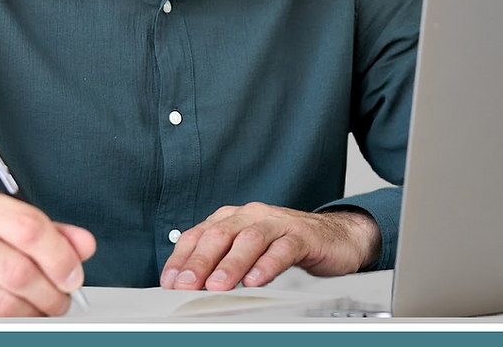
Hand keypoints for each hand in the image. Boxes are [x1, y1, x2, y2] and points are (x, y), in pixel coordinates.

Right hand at [0, 181, 95, 316]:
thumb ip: (42, 229)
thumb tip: (83, 244)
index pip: (27, 226)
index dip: (59, 255)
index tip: (73, 273)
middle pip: (18, 270)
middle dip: (50, 292)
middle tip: (60, 299)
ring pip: (3, 303)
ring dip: (32, 314)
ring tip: (38, 309)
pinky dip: (6, 326)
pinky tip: (10, 317)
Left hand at [160, 203, 380, 291]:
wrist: (333, 236)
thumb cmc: (283, 244)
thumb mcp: (248, 251)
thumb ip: (222, 262)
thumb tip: (192, 287)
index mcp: (231, 218)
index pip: (198, 234)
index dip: (181, 257)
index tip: (169, 281)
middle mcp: (249, 215)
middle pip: (219, 235)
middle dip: (199, 261)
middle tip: (186, 285)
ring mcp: (275, 223)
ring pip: (249, 240)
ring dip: (230, 265)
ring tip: (216, 287)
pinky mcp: (300, 235)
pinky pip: (282, 249)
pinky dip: (266, 265)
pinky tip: (255, 281)